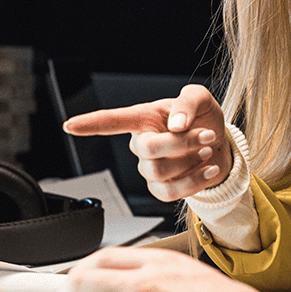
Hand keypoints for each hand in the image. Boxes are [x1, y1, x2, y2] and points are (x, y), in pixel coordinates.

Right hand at [62, 84, 233, 201]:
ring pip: (160, 172)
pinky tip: (207, 169)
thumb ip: (187, 103)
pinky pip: (170, 192)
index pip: (112, 121)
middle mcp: (142, 143)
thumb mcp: (200, 99)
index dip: (91, 124)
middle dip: (181, 144)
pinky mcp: (161, 189)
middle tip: (206, 135)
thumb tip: (175, 124)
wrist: (220, 145)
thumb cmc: (203, 118)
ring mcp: (149, 168)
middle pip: (147, 150)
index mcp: (144, 118)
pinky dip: (195, 181)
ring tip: (207, 149)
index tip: (70, 126)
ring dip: (191, 161)